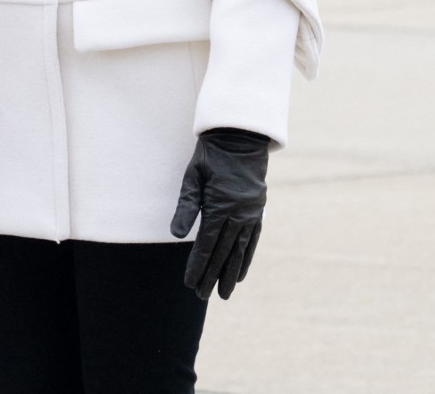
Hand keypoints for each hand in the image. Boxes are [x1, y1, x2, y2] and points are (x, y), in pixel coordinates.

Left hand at [171, 127, 269, 299]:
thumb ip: (186, 207)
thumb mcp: (193, 177)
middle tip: (203, 296)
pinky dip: (246, 258)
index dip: (198, 265)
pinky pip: (253, 240)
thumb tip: (177, 236)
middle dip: (212, 275)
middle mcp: (240, 214)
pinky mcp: (258, 211)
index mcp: (221, 206)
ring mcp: (252, 213)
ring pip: (240, 250)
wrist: (240, 138)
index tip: (190, 283)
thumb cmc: (210, 156)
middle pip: (224, 252)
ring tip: (223, 294)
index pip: (207, 244)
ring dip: (230, 273)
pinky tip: (239, 273)